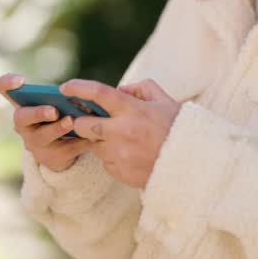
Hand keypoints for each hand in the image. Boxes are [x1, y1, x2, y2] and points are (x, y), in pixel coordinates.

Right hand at [0, 73, 92, 172]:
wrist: (62, 151)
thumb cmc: (57, 118)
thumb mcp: (55, 104)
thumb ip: (61, 96)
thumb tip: (78, 91)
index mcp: (23, 104)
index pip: (3, 88)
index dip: (7, 83)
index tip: (21, 81)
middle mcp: (23, 124)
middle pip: (21, 117)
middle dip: (38, 113)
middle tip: (54, 111)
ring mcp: (35, 143)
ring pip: (42, 136)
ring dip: (57, 129)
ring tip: (71, 122)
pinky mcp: (52, 158)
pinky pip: (65, 149)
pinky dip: (79, 141)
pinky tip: (90, 135)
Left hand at [61, 78, 181, 189]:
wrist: (191, 164)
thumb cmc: (177, 128)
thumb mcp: (164, 101)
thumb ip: (141, 88)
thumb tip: (120, 90)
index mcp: (132, 110)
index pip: (98, 94)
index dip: (78, 88)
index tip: (65, 87)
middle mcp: (121, 132)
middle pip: (83, 125)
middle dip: (82, 122)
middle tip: (90, 120)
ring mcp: (119, 154)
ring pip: (94, 145)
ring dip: (101, 141)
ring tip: (123, 140)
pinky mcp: (120, 171)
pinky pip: (106, 162)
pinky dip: (113, 157)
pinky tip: (130, 154)